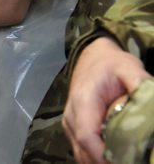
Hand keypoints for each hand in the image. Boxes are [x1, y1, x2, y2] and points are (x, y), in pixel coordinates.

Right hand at [63, 36, 149, 163]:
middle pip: (83, 152)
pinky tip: (116, 158)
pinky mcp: (74, 129)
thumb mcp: (129, 68)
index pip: (88, 137)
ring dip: (101, 163)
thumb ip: (141, 85)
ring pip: (81, 155)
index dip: (104, 156)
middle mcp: (71, 116)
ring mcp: (70, 124)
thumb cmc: (111, 63)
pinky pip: (82, 152)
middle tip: (131, 162)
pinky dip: (97, 159)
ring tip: (126, 160)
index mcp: (83, 102)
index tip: (126, 162)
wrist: (93, 57)